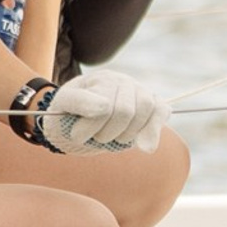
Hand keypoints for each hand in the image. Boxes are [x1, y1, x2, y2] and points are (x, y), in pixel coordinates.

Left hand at [29, 67, 165, 154]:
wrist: (78, 118)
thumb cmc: (70, 112)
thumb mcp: (64, 104)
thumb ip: (80, 102)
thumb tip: (105, 106)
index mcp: (101, 79)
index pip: (103, 107)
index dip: (90, 127)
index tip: (77, 135)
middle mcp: (122, 81)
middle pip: (125, 112)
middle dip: (107, 132)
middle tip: (94, 137)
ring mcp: (139, 91)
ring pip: (145, 110)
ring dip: (126, 134)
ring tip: (110, 138)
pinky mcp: (153, 104)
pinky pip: (162, 111)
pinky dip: (153, 129)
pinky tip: (145, 147)